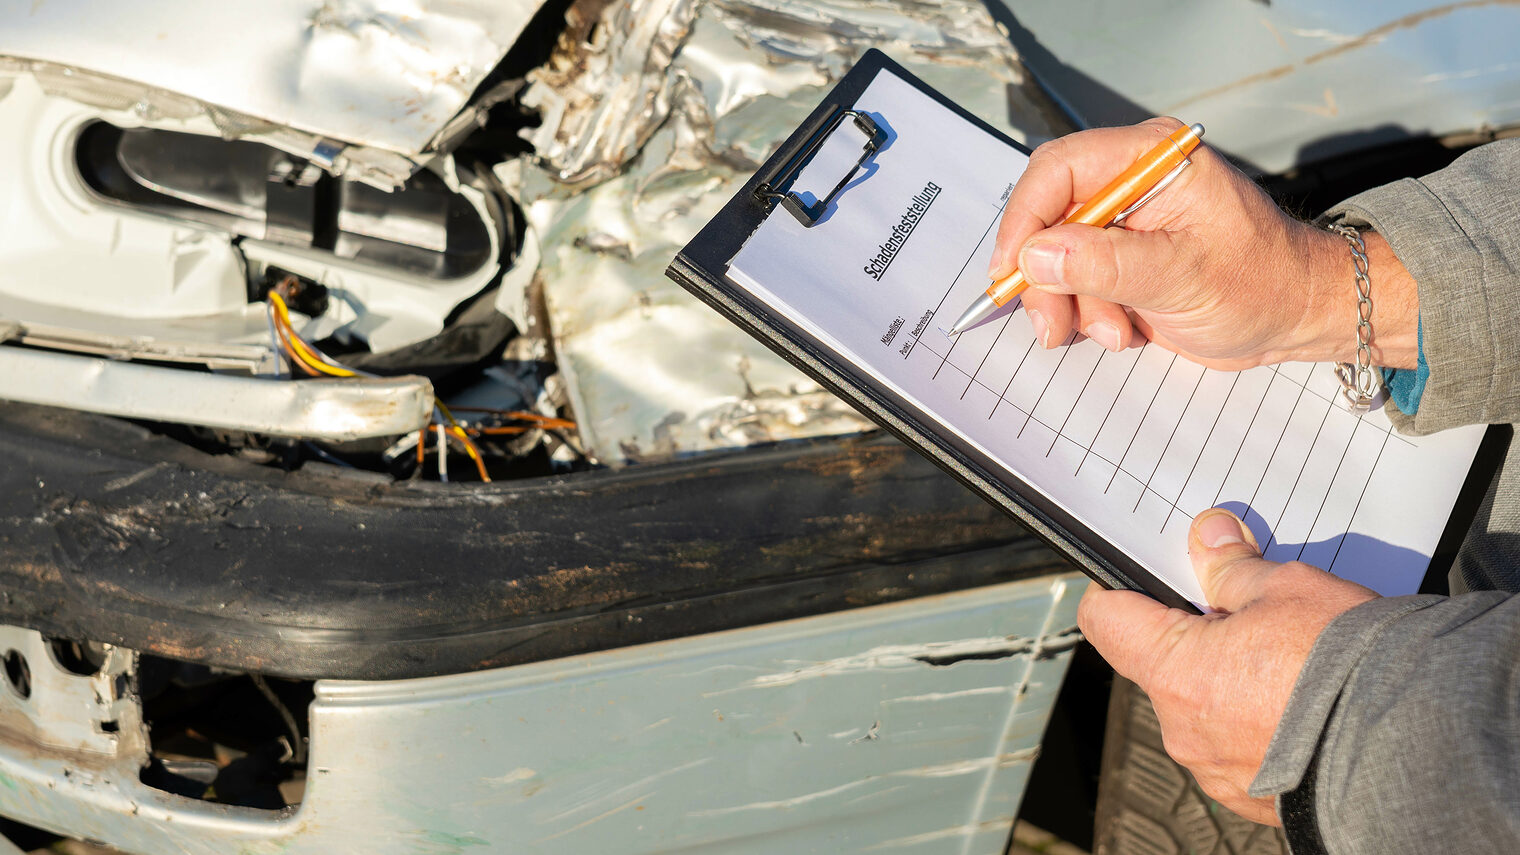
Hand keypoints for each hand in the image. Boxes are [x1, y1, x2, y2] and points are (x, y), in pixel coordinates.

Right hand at [991, 118, 1417, 369]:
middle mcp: (1129, 181)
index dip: (1024, 220)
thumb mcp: (1184, 275)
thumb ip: (1107, 264)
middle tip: (1051, 324)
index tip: (1012, 271)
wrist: (1295, 317)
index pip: (1058, 170)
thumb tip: (1036, 255)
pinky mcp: (1117, 258)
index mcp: (1150, 159)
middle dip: (1044, 277)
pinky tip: (1123, 327)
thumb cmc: (1262, 284)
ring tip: (1115, 331)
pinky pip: (1071, 283)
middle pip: (1046, 218)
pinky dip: (1084, 314)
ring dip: (1070, 305)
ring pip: (1052, 259)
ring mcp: (1121, 222)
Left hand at [1077, 508, 1378, 824]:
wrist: (1415, 744)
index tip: (1138, 575)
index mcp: (1173, 671)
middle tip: (1249, 615)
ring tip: (1289, 661)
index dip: (1118, 590)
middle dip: (1196, 635)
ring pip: (1201, 707)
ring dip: (1230, 682)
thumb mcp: (1286, 589)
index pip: (1106, 620)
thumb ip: (1231, 566)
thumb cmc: (1346, 665)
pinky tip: (1302, 704)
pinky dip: (1258, 723)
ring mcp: (1215, 768)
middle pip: (1161, 664)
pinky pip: (1237, 747)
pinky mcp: (1252, 796)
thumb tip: (1208, 538)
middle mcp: (1183, 728)